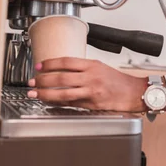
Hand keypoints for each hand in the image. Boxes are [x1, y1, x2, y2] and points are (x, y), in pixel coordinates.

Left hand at [27, 57, 148, 111]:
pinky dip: (59, 103)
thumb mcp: (100, 68)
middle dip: (43, 80)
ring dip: (46, 93)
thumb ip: (82, 70)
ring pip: (63, 92)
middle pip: (61, 77)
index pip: (67, 61)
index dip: (50, 63)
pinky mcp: (92, 104)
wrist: (133, 92)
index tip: (39, 66)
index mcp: (92, 65)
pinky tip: (51, 103)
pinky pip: (72, 103)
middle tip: (32, 82)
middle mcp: (91, 77)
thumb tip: (62, 73)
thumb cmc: (118, 81)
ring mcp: (91, 91)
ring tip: (35, 94)